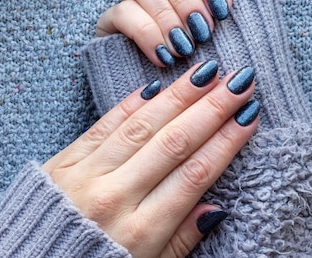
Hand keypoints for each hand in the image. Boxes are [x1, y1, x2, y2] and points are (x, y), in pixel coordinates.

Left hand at [43, 61, 259, 256]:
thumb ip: (180, 240)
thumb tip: (217, 208)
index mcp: (140, 231)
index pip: (193, 176)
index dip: (225, 142)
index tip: (249, 115)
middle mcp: (115, 197)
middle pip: (172, 143)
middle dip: (210, 108)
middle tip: (239, 80)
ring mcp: (86, 174)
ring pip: (140, 127)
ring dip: (176, 96)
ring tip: (204, 72)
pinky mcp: (63, 160)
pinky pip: (102, 126)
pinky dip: (129, 105)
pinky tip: (153, 85)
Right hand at [96, 0, 266, 65]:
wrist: (201, 107)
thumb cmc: (228, 61)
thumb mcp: (249, 19)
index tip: (222, 9)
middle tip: (203, 31)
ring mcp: (135, 1)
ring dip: (164, 12)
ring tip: (183, 45)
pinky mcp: (113, 25)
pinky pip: (119, 11)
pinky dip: (144, 32)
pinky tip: (163, 55)